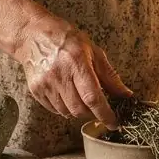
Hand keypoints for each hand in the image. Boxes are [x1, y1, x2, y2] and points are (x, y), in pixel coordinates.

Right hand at [15, 13, 131, 124]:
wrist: (33, 34)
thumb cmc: (66, 39)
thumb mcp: (93, 51)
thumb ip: (109, 75)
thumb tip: (125, 95)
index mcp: (77, 62)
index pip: (92, 97)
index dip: (105, 114)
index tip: (114, 123)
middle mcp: (59, 75)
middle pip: (79, 109)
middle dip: (91, 112)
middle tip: (96, 104)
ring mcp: (45, 84)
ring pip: (66, 112)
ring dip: (77, 110)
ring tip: (79, 94)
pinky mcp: (35, 90)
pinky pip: (54, 110)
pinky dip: (64, 108)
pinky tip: (66, 93)